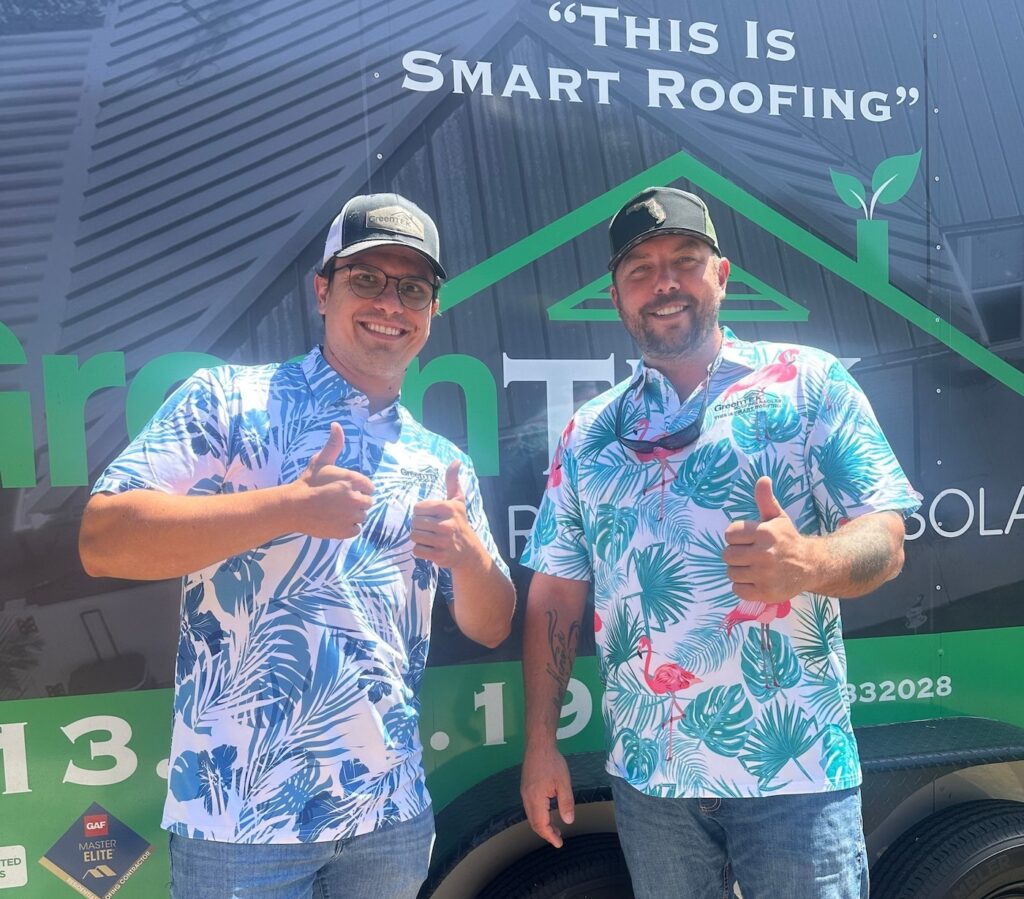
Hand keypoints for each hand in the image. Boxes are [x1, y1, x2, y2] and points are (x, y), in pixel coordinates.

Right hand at [290, 423, 373, 539]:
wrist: (293, 507)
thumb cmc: (307, 483)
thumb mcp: (321, 461)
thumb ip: (334, 444)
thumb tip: (336, 425)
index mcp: (354, 480)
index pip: (369, 487)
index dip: (358, 488)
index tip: (344, 490)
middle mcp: (356, 498)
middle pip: (367, 502)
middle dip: (356, 502)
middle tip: (338, 502)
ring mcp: (352, 516)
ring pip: (362, 517)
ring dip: (352, 515)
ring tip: (335, 512)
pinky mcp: (346, 531)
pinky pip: (356, 530)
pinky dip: (348, 528)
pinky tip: (335, 522)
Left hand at [410, 461, 481, 568]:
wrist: (469, 551)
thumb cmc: (459, 522)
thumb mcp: (458, 500)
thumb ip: (452, 480)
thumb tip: (456, 461)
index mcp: (448, 508)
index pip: (417, 508)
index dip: (421, 512)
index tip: (431, 516)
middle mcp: (447, 525)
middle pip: (414, 523)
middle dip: (419, 526)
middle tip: (430, 528)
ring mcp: (443, 542)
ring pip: (414, 536)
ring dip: (419, 538)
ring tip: (430, 537)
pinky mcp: (439, 556)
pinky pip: (417, 551)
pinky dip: (421, 550)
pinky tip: (432, 547)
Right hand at [521, 744, 573, 847]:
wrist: (538, 745)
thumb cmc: (553, 763)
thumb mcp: (563, 783)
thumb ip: (566, 803)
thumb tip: (568, 822)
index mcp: (535, 799)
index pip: (541, 824)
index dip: (549, 836)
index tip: (559, 844)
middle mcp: (527, 798)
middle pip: (534, 822)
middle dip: (546, 833)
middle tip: (558, 838)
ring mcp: (524, 793)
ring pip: (531, 816)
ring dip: (542, 824)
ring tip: (555, 828)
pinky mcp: (526, 788)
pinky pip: (530, 808)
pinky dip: (539, 816)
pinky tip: (548, 814)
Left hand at [722, 476, 816, 603]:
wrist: (811, 565)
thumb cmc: (788, 539)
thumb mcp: (778, 517)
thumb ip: (766, 500)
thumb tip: (762, 479)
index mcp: (765, 533)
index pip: (729, 534)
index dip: (736, 537)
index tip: (747, 539)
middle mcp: (764, 554)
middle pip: (727, 555)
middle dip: (736, 554)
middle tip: (749, 555)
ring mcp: (765, 575)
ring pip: (731, 572)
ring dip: (739, 571)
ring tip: (753, 567)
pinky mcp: (765, 592)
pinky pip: (738, 590)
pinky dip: (743, 586)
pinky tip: (756, 580)